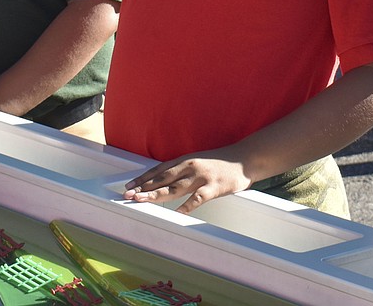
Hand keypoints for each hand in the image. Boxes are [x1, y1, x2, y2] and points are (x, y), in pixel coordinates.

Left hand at [123, 150, 251, 213]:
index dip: (143, 178)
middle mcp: (191, 167)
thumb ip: (182, 169)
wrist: (245, 158)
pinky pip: (198, 198)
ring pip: (175, 187)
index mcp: (186, 160)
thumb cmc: (221, 161)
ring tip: (142, 200)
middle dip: (144, 187)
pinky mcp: (214, 187)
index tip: (129, 185)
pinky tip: (177, 213)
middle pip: (163, 178)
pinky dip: (186, 206)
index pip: (160, 169)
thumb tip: (163, 180)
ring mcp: (202, 177)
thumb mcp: (198, 160)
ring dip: (157, 194)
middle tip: (127, 194)